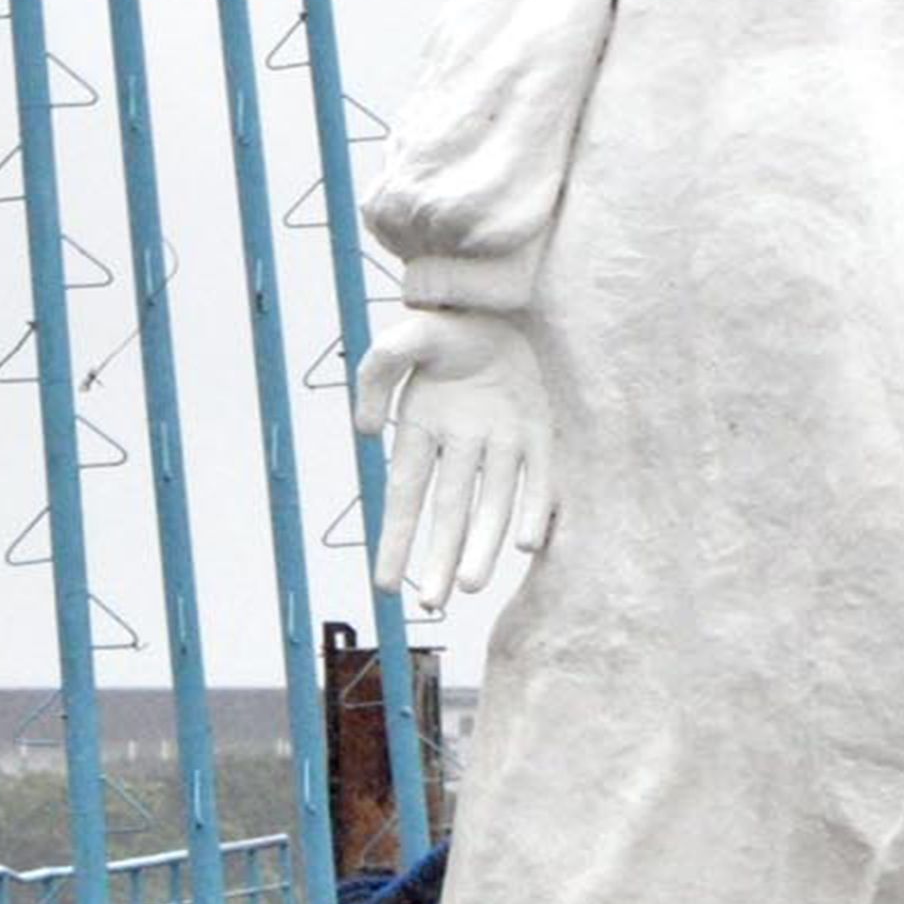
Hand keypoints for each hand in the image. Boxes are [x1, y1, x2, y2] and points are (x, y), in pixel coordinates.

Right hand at [358, 303, 563, 606]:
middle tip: (431, 604)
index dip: (396, 538)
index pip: (406, 494)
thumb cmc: (445, 322)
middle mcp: (462, 444)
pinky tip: (529, 543)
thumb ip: (375, 373)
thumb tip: (364, 430)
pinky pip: (539, 478)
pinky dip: (534, 508)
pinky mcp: (540, 431)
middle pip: (449, 510)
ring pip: (493, 504)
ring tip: (470, 585)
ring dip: (483, 545)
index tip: (385, 584)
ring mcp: (503, 441)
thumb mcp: (403, 337)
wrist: (500, 298)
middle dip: (438, 557)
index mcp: (423, 428)